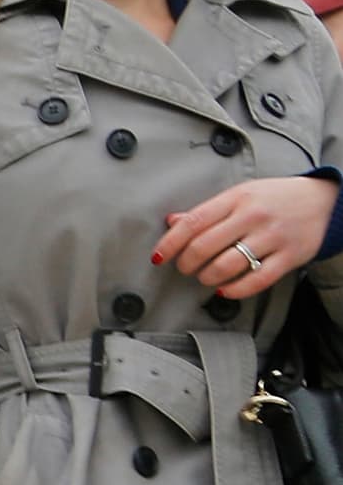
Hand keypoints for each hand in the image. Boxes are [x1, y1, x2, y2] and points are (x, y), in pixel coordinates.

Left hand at [153, 174, 340, 298]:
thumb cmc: (275, 198)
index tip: (158, 257)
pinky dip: (235, 290)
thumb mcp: (241, 195)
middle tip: (185, 268)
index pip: (193, 222)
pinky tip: (224, 289)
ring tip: (205, 277)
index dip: (170, 243)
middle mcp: (254, 216)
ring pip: (227, 266)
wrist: (325, 201)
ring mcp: (273, 236)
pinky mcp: (290, 256)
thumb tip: (172, 222)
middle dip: (186, 264)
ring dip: (207, 278)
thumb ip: (208, 210)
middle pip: (204, 247)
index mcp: (237, 198)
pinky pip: (257, 280)